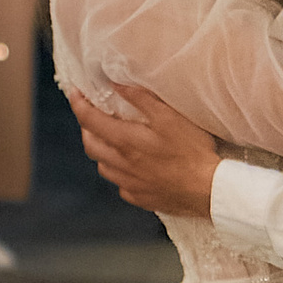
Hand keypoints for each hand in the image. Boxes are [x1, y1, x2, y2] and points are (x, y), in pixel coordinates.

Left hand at [69, 84, 219, 217]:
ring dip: (101, 152)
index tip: (74, 93)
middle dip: (86, 128)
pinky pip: (121, 185)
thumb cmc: (191, 152)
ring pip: (103, 167)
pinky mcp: (140, 198)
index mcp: (126, 141)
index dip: (78, 104)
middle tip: (92, 116)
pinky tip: (131, 168)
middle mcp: (121, 164)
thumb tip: (116, 84)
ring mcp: (129, 184)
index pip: (90, 120)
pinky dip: (119, 173)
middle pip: (90, 145)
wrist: (207, 190)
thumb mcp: (169, 117)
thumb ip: (141, 99)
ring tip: (111, 141)